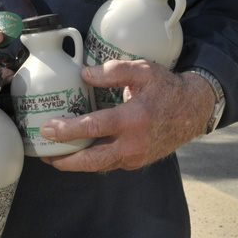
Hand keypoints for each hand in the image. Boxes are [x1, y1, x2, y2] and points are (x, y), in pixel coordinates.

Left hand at [39, 60, 214, 171]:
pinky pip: (108, 164)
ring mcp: (135, 157)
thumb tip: (85, 74)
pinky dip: (90, 161)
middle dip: (65, 159)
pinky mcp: (136, 162)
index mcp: (133, 119)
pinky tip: (76, 153)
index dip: (67, 130)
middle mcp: (133, 144)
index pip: (93, 128)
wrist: (193, 111)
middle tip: (43, 152)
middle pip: (92, 160)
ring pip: (99, 166)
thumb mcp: (143, 70)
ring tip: (53, 156)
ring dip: (74, 164)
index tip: (48, 128)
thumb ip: (113, 71)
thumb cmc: (167, 88)